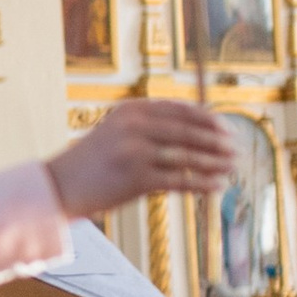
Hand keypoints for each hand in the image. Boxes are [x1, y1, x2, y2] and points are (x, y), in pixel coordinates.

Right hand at [48, 100, 235, 219]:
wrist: (59, 186)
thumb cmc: (93, 161)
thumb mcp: (116, 131)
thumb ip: (148, 125)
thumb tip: (196, 130)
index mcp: (131, 109)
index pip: (181, 110)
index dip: (209, 120)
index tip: (227, 130)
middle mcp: (134, 126)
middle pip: (189, 132)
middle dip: (217, 142)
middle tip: (237, 150)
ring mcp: (135, 152)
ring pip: (188, 157)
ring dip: (215, 164)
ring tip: (232, 169)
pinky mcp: (137, 179)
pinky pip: (179, 181)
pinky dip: (202, 184)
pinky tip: (217, 186)